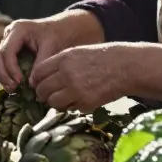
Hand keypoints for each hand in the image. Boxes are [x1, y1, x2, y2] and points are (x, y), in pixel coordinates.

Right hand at [0, 10, 103, 89]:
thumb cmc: (59, 34)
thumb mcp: (51, 47)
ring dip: (3, 77)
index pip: (7, 51)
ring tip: (13, 89)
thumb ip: (40, 64)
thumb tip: (31, 84)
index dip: (10, 68)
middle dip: (3, 75)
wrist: (63, 28)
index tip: (19, 82)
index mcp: (19, 29)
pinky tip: (15, 85)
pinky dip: (7, 75)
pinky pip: (3, 64)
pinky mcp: (11, 50)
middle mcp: (9, 34)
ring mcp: (8, 41)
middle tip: (13, 89)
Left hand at [30, 42, 161, 111]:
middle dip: (42, 94)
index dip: (36, 80)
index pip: (38, 73)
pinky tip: (78, 100)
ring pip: (52, 102)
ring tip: (62, 99)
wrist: (125, 67)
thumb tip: (41, 78)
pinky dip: (71, 107)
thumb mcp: (78, 53)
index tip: (38, 83)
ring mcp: (76, 90)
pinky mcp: (85, 103)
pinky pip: (69, 109)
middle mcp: (67, 74)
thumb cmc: (102, 58)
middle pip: (42, 89)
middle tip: (47, 95)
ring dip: (54, 103)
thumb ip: (59, 63)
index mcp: (64, 59)